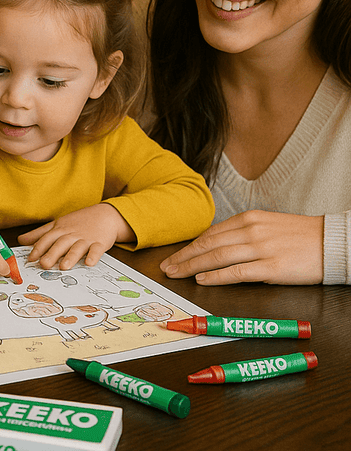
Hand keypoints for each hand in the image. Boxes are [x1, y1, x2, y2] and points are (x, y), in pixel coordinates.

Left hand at [18, 203, 134, 269]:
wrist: (105, 215)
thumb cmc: (78, 221)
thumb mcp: (57, 224)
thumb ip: (39, 234)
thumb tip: (21, 240)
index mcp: (60, 229)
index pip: (47, 238)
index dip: (38, 248)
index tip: (30, 258)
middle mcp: (72, 234)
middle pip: (60, 244)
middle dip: (52, 254)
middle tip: (44, 265)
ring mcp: (86, 238)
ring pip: (77, 247)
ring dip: (71, 256)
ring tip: (64, 267)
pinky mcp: (100, 242)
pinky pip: (97, 249)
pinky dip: (94, 256)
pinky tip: (89, 262)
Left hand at [159, 210, 323, 284]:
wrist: (332, 242)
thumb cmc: (300, 236)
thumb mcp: (267, 225)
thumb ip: (242, 233)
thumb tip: (217, 246)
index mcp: (248, 218)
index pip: (210, 234)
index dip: (190, 246)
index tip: (175, 256)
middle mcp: (250, 230)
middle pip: (208, 245)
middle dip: (184, 257)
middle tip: (167, 268)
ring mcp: (260, 248)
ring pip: (217, 257)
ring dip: (193, 267)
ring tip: (177, 274)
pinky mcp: (272, 266)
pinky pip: (237, 272)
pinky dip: (216, 276)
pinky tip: (202, 280)